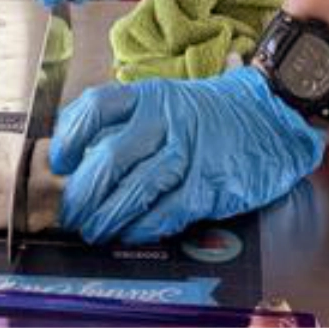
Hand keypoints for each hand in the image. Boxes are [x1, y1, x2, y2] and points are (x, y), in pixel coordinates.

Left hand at [52, 68, 326, 244]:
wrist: (270, 117)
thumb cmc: (210, 114)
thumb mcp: (167, 101)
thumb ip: (129, 121)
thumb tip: (83, 152)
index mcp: (150, 95)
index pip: (97, 106)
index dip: (70, 136)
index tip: (58, 161)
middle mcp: (166, 119)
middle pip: (111, 155)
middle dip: (84, 191)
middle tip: (71, 211)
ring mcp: (188, 151)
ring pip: (136, 187)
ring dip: (108, 215)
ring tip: (93, 229)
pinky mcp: (209, 183)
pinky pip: (167, 210)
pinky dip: (143, 226)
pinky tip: (129, 233)